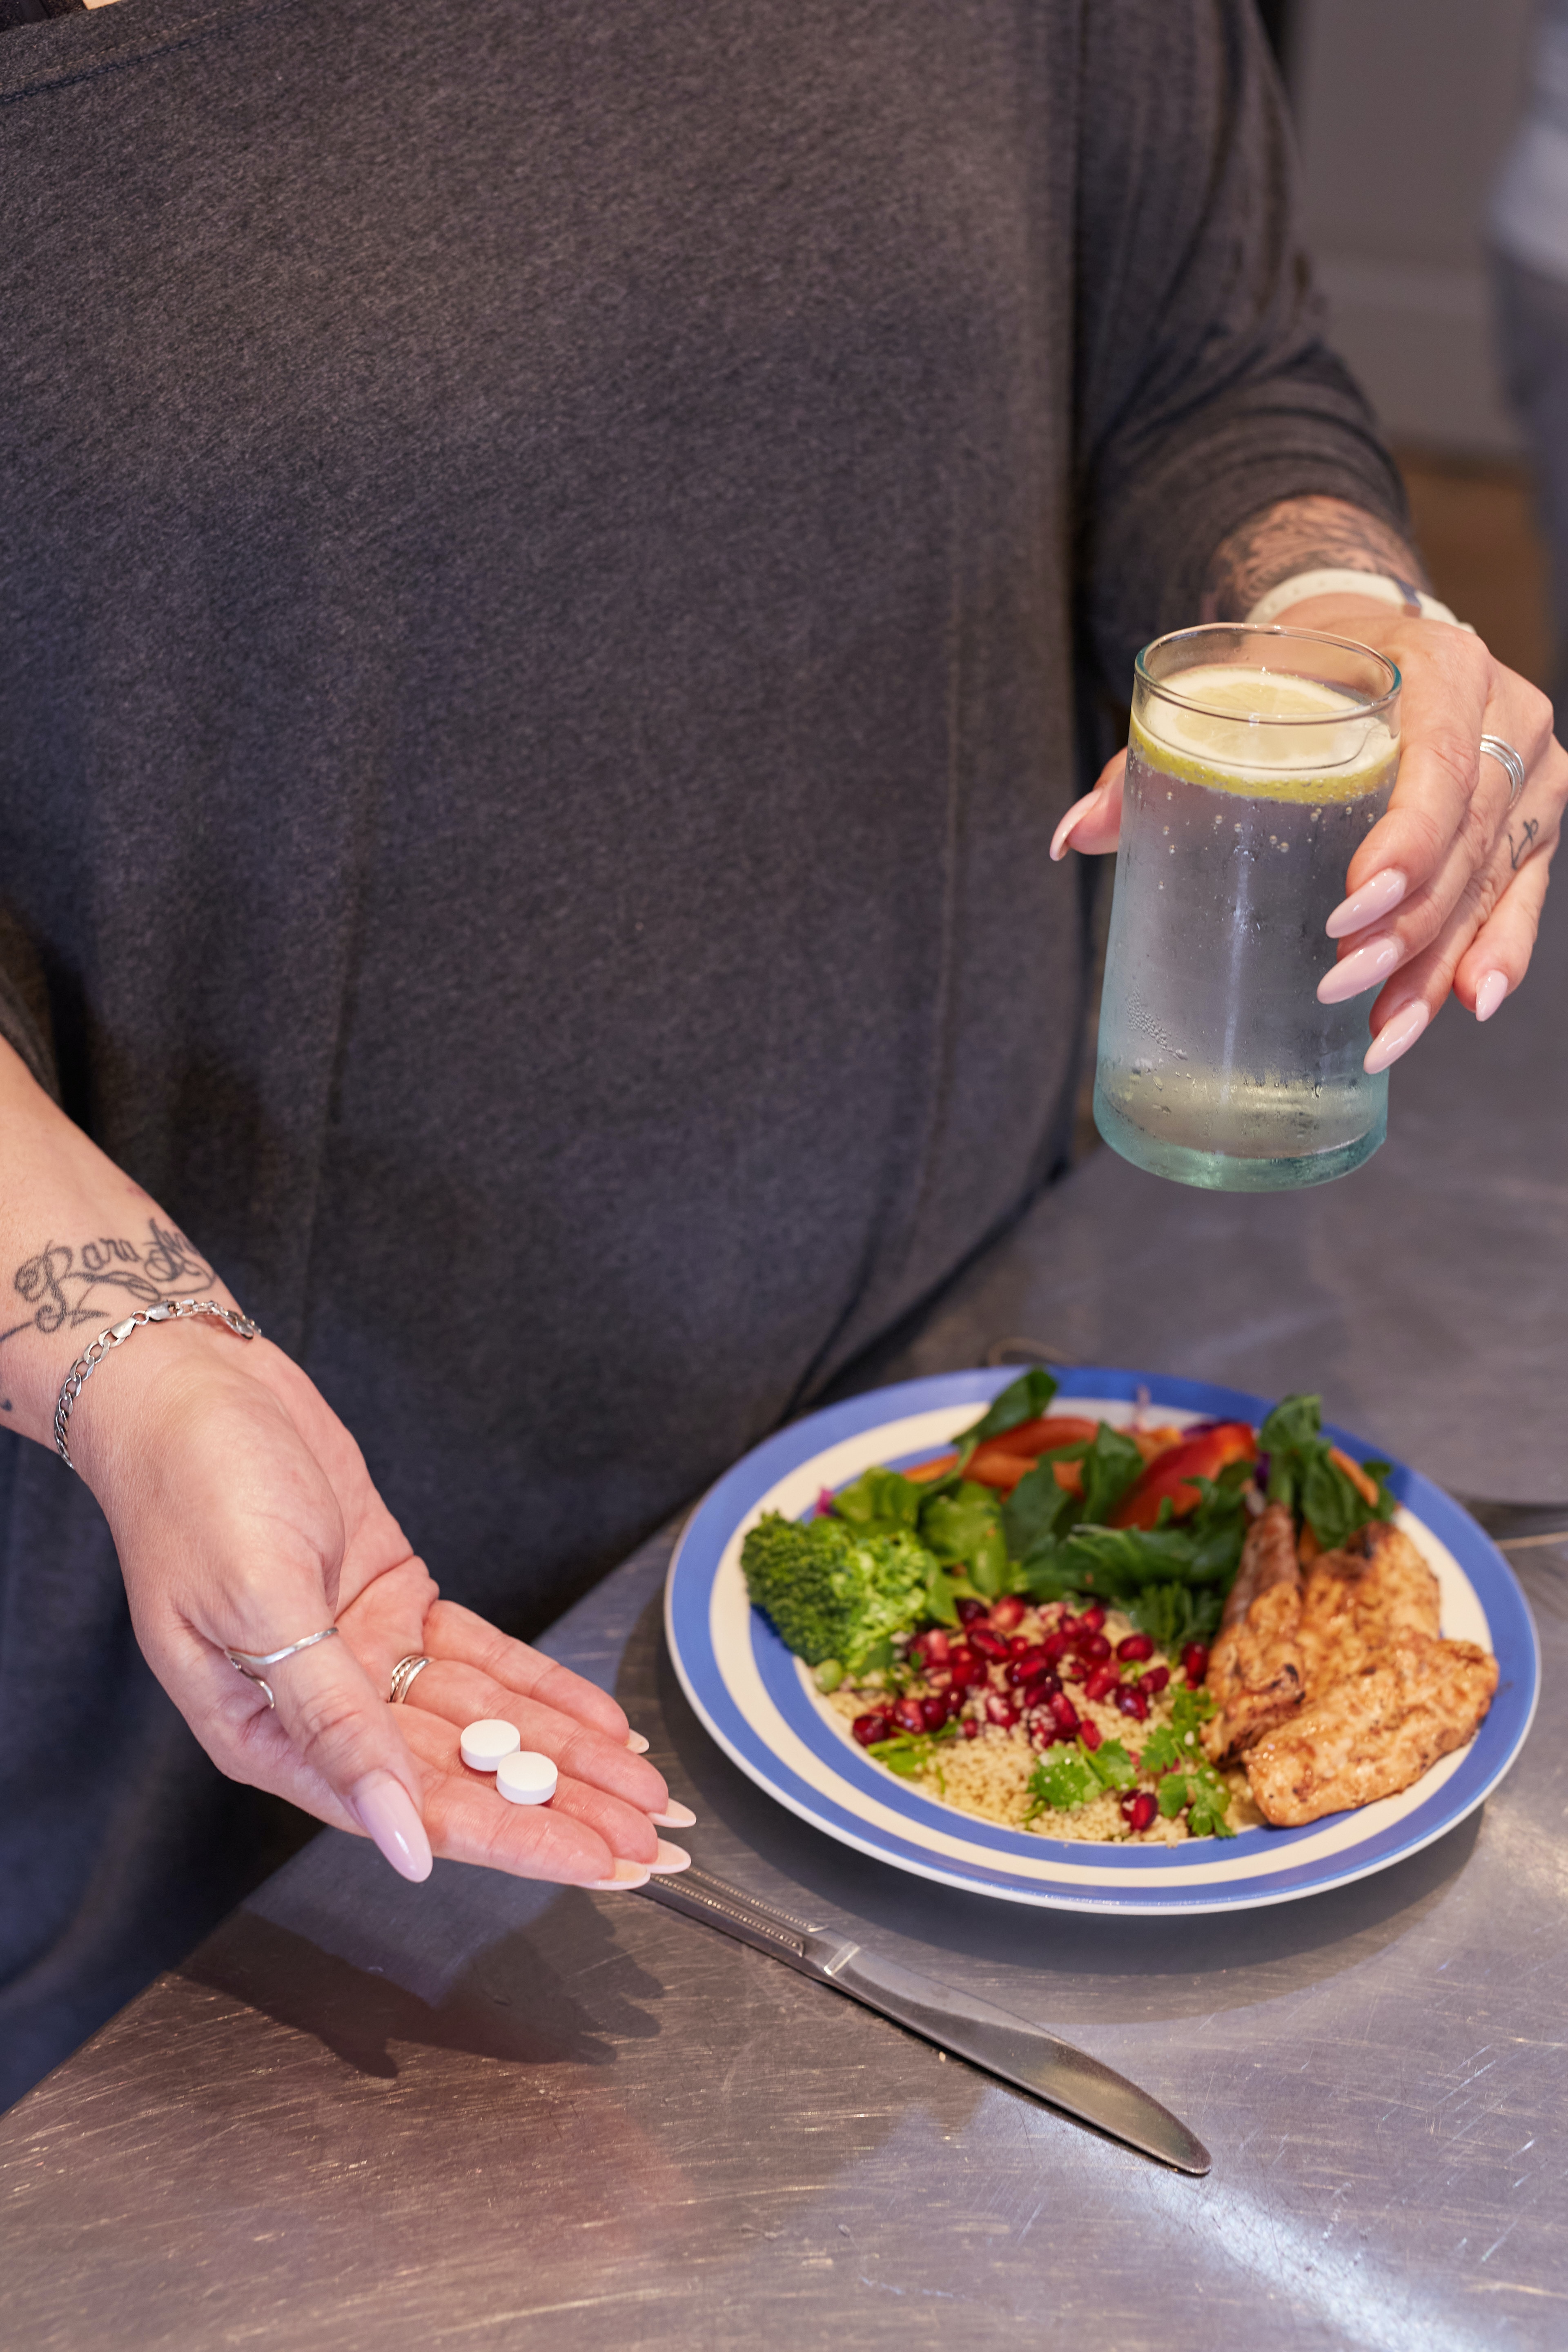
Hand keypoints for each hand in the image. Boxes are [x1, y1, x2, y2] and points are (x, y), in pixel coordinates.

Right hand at [72, 1323, 685, 1888]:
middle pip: (462, 1778)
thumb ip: (331, 1721)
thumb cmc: (193, 1491)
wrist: (190, 1388)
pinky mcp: (391, 1600)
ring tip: (644, 1790)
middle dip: (561, 1809)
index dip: (514, 1840)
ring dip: (565, 1757)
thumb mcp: (259, 1605)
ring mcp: (361, 1654)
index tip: (594, 1866)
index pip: (416, 1809)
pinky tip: (600, 1722)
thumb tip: (399, 1834)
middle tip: (651, 1843)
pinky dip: (542, 1689)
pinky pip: (480, 1660)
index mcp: (267, 1735)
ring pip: (483, 1725)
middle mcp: (320, 1709)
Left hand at [1051, 598, 1564, 1069]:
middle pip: (1466, 843)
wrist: (1366, 639)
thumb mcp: (1234, 687)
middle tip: (1338, 987)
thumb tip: (1072, 836)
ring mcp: (1529, 773)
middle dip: (1406, 929)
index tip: (1347, 910)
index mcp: (1439, 667)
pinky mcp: (1531, 821)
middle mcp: (1503, 717)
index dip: (1404, 843)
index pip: (1438, 765)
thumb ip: (1152, 758)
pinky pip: (1520, 898)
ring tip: (1383, 1035)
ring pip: (1491, 886)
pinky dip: (1497, 953)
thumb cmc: (1298, 670)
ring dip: (1437, 968)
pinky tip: (1468, 1004)